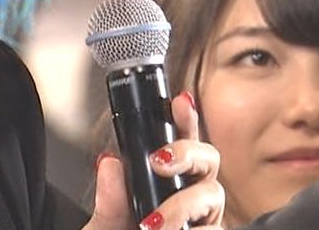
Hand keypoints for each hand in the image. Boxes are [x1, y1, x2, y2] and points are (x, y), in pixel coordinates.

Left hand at [85, 92, 224, 229]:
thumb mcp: (104, 228)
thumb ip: (110, 200)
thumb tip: (110, 161)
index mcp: (167, 186)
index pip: (183, 144)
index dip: (187, 119)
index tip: (178, 101)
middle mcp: (193, 200)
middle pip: (209, 161)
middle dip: (189, 152)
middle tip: (160, 161)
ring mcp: (205, 223)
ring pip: (214, 195)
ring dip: (185, 203)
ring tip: (154, 222)